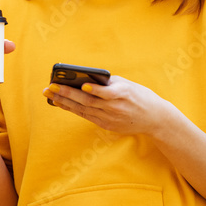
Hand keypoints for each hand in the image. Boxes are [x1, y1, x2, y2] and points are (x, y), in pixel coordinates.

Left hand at [42, 75, 174, 135]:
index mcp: (123, 94)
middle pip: (88, 101)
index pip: (107, 92)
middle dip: (67, 94)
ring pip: (83, 109)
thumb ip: (108, 83)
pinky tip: (61, 103)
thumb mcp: (128, 85)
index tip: (82, 84)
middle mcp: (115, 107)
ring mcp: (110, 118)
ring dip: (65, 102)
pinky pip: (87, 116)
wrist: (155, 118)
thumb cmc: (139, 96)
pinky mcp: (107, 126)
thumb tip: (84, 79)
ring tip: (50, 94)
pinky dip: (73, 109)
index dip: (94, 89)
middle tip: (50, 87)